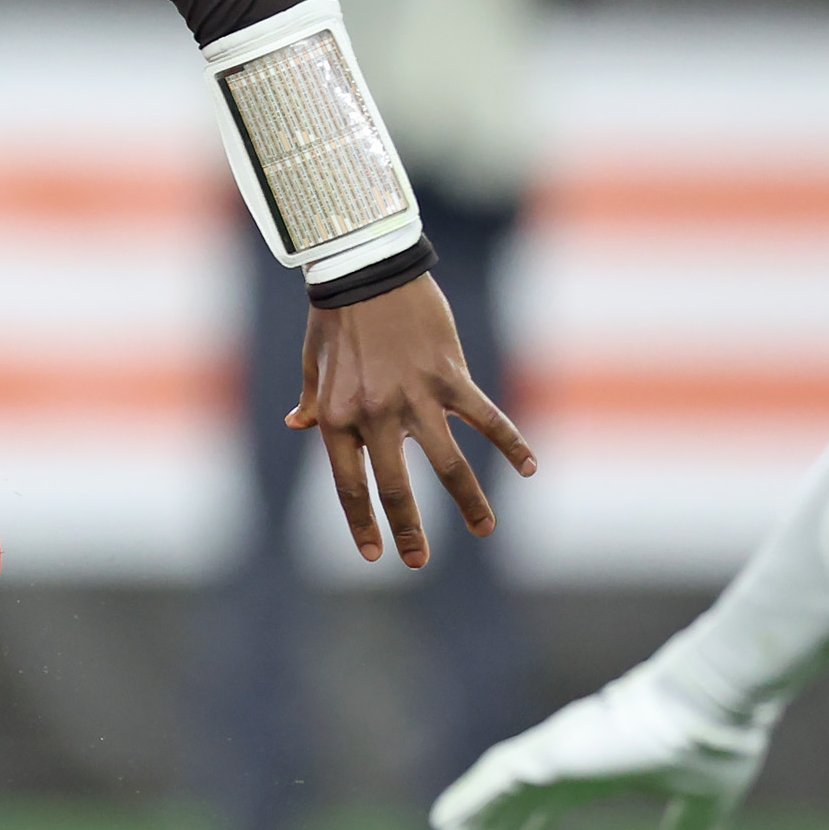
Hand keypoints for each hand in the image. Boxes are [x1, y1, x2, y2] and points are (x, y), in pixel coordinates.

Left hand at [290, 273, 534, 566]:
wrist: (366, 268)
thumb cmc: (337, 316)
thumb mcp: (314, 363)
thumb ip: (313, 401)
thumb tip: (298, 425)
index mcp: (338, 416)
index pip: (349, 484)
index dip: (361, 522)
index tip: (373, 555)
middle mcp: (375, 414)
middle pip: (397, 486)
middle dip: (409, 530)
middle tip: (419, 562)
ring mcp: (415, 396)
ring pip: (448, 463)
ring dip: (469, 501)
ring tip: (485, 530)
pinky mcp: (450, 375)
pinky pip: (485, 417)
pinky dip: (510, 442)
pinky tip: (529, 466)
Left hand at [429, 664, 774, 829]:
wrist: (714, 705)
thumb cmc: (712, 743)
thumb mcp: (703, 803)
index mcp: (601, 769)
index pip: (546, 806)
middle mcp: (570, 757)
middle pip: (513, 802)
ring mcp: (557, 750)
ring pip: (498, 790)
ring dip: (471, 821)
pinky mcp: (553, 750)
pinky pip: (498, 777)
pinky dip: (468, 798)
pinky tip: (442, 820)